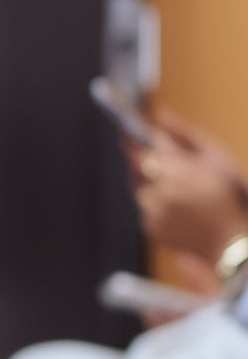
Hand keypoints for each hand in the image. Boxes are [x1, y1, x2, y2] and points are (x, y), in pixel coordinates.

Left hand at [129, 112, 247, 264]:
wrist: (231, 243)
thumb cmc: (229, 195)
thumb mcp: (214, 158)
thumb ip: (184, 135)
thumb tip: (159, 115)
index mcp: (176, 174)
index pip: (140, 151)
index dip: (132, 140)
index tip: (127, 129)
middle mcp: (159, 195)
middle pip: (136, 169)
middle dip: (142, 159)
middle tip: (154, 154)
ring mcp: (152, 214)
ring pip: (139, 188)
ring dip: (150, 181)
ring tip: (176, 183)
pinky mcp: (150, 229)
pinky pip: (145, 207)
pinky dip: (156, 200)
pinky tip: (178, 203)